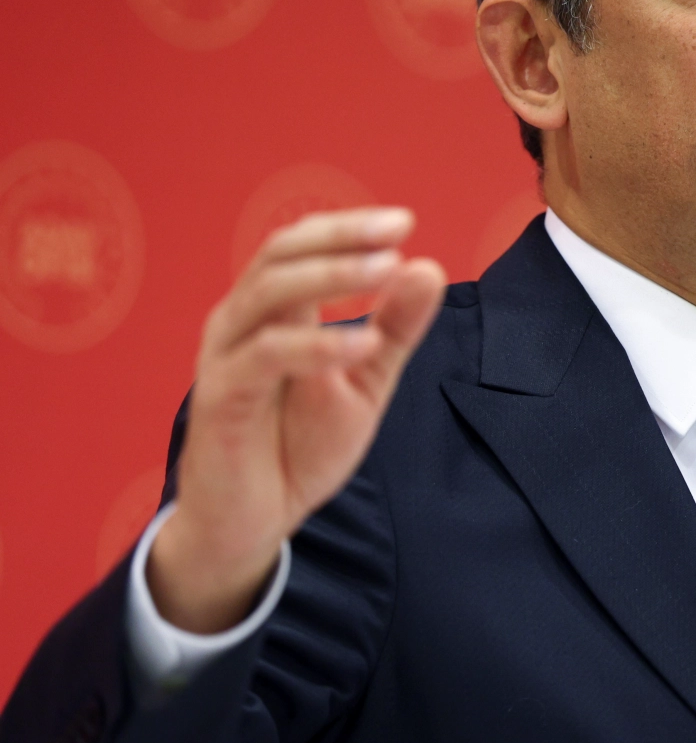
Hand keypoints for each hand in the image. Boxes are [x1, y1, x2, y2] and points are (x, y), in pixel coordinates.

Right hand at [147, 208, 445, 632]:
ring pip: (268, 293)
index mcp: (274, 310)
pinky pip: (265, 357)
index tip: (405, 221)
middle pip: (279, 254)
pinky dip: (316, 345)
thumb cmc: (299, 444)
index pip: (302, 245)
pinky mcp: (221, 398)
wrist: (255, 521)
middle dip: (339, 238)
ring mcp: (227, 357)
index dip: (348, 228)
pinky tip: (363, 344)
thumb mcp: (366, 381)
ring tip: (385, 271)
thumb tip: (428, 267)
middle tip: (396, 234)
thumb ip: (395, 328)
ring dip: (330, 276)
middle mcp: (242, 322)